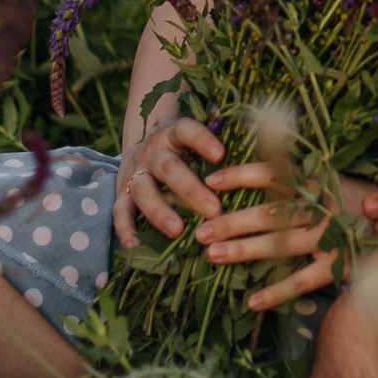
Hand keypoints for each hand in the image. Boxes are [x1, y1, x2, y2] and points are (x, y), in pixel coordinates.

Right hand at [112, 117, 226, 247]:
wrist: (140, 144)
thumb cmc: (181, 148)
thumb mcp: (193, 139)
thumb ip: (216, 146)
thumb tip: (257, 154)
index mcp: (172, 134)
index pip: (186, 130)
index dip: (202, 140)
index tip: (221, 154)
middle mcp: (152, 152)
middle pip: (168, 168)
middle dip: (191, 190)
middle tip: (214, 210)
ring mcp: (134, 173)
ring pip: (144, 191)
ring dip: (160, 211)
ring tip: (178, 231)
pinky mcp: (122, 193)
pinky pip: (120, 212)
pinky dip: (125, 229)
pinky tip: (136, 246)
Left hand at [195, 163, 372, 311]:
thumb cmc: (364, 201)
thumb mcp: (335, 180)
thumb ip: (302, 179)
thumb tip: (262, 178)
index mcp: (319, 182)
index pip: (274, 174)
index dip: (241, 175)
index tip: (211, 181)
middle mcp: (322, 207)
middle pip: (268, 213)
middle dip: (231, 221)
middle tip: (200, 231)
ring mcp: (330, 238)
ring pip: (279, 245)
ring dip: (243, 250)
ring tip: (212, 255)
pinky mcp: (340, 265)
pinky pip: (303, 281)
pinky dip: (278, 292)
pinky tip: (252, 301)